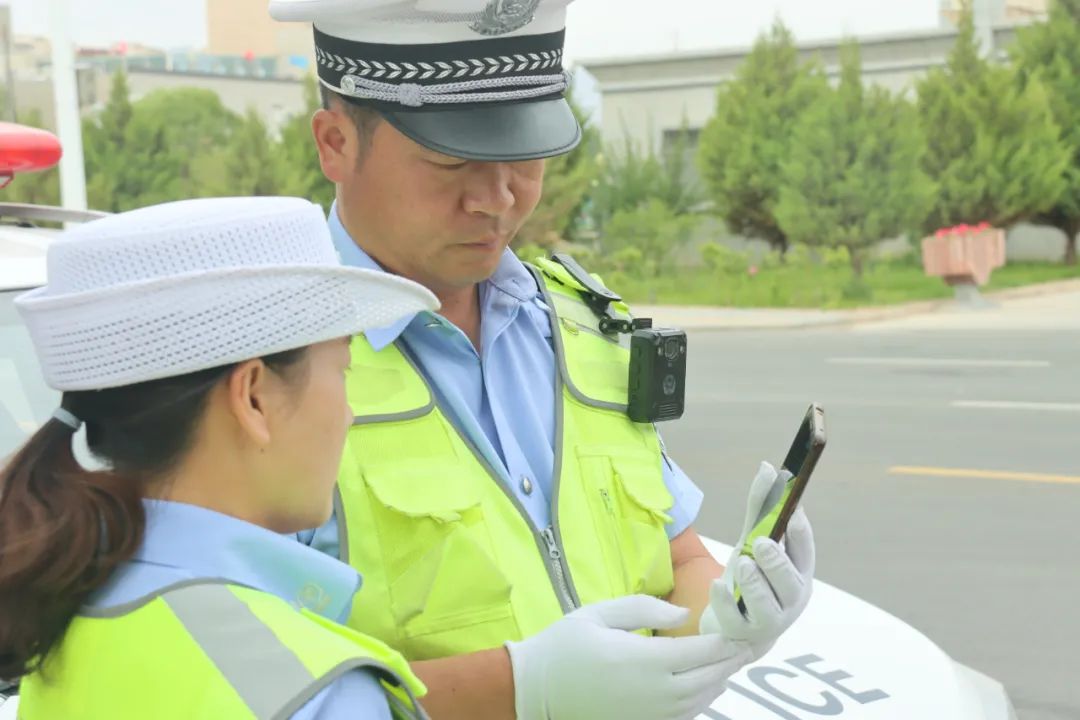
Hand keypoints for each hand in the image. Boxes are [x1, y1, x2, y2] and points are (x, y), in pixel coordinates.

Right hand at [506, 595, 751, 719]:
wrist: (535, 691)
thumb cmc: (564, 646)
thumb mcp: (599, 614)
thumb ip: (645, 608)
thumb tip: (685, 615)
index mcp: (645, 660)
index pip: (701, 652)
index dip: (726, 642)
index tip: (742, 630)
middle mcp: (655, 692)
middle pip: (708, 678)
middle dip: (730, 662)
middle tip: (748, 647)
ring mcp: (651, 714)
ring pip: (700, 700)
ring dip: (718, 681)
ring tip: (731, 664)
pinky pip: (684, 715)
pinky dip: (700, 700)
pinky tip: (704, 687)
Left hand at [699, 462, 815, 660]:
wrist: (736, 629)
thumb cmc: (752, 580)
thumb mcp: (751, 542)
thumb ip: (761, 509)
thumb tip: (768, 467)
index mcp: (798, 572)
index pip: (804, 551)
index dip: (800, 532)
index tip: (792, 511)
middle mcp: (790, 599)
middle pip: (790, 582)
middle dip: (776, 562)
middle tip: (760, 543)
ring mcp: (769, 621)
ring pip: (766, 605)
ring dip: (754, 583)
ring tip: (742, 563)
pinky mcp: (743, 634)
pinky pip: (735, 619)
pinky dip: (725, 602)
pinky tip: (717, 585)